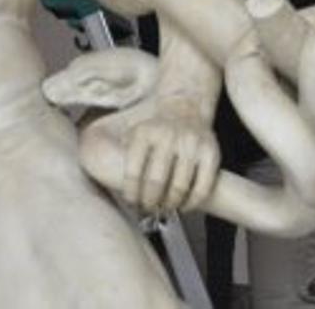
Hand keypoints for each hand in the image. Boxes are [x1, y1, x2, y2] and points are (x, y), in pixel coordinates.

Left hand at [119, 94, 219, 213]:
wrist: (186, 107)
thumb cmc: (156, 128)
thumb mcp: (134, 132)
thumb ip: (119, 152)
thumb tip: (102, 177)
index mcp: (144, 133)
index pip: (133, 171)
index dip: (131, 192)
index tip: (132, 201)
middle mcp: (168, 136)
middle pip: (156, 182)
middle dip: (150, 201)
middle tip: (148, 207)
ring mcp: (191, 145)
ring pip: (179, 187)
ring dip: (170, 204)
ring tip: (164, 207)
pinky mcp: (211, 153)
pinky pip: (203, 187)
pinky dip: (192, 202)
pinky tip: (184, 205)